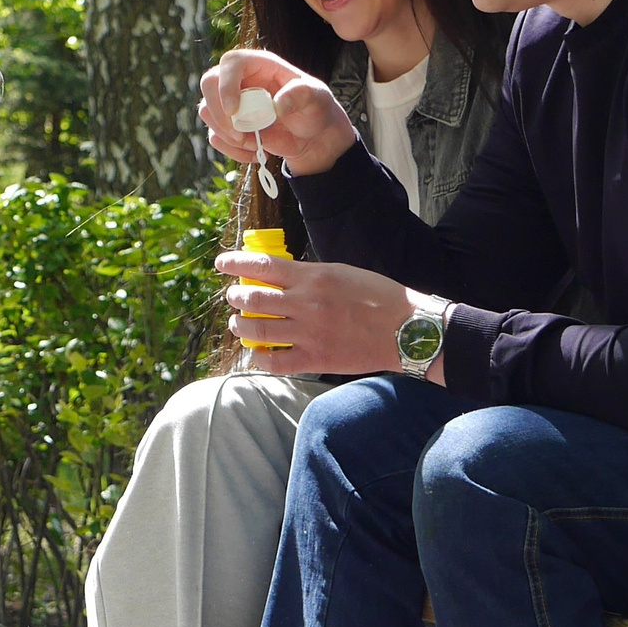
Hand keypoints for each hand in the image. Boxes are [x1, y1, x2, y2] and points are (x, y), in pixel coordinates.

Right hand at [198, 49, 358, 179]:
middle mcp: (240, 79)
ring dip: (228, 134)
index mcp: (260, 65)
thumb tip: (278, 104)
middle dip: (219, 113)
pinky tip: (254, 151)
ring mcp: (230, 101)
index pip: (231, 63)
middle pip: (209, 84)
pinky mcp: (228, 124)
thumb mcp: (317, 98)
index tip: (233, 110)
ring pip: (207, 112)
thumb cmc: (315, 108)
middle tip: (240, 134)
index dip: (226, 84)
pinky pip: (215, 136)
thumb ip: (301, 95)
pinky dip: (232, 150)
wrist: (312, 136)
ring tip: (256, 143)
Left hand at [220, 248, 450, 385]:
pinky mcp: (316, 359)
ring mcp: (309, 334)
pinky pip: (275, 362)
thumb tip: (278, 277)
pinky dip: (260, 358)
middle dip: (236, 298)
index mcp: (313, 277)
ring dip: (242, 326)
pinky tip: (258, 353)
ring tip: (240, 324)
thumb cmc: (377, 297)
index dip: (236, 264)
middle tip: (234, 298)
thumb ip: (309, 276)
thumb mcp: (341, 273)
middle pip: (253, 299)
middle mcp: (306, 304)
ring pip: (258, 330)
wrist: (406, 328)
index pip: (262, 267)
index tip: (221, 264)